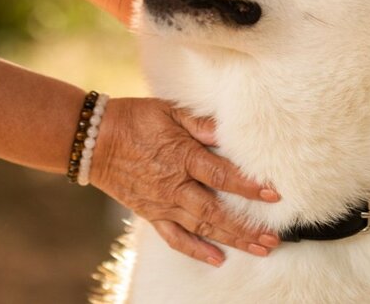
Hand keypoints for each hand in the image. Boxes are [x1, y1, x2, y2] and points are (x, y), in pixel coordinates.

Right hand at [91, 98, 280, 266]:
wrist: (95, 140)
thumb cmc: (135, 119)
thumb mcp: (170, 111)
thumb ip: (201, 123)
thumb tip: (229, 130)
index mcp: (182, 156)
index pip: (221, 175)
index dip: (247, 186)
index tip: (272, 195)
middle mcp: (174, 185)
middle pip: (216, 212)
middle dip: (247, 226)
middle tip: (274, 237)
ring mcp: (162, 203)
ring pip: (202, 228)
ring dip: (232, 240)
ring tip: (260, 249)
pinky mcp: (151, 214)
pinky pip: (175, 238)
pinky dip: (196, 250)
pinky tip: (218, 259)